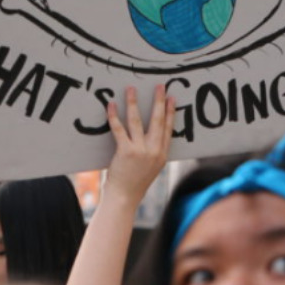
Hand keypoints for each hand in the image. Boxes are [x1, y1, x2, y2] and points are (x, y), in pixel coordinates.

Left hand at [104, 84, 175, 203]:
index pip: (169, 129)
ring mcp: (140, 151)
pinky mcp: (126, 151)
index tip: (172, 98)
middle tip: (159, 86)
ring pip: (137, 121)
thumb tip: (152, 137)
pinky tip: (113, 105)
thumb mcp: (152, 168)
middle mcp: (154, 151)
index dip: (170, 113)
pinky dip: (115, 116)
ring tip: (131, 89)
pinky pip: (119, 129)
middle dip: (159, 102)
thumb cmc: (135, 183)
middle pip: (158, 121)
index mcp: (162, 154)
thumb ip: (154, 153)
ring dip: (134, 102)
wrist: (124, 198)